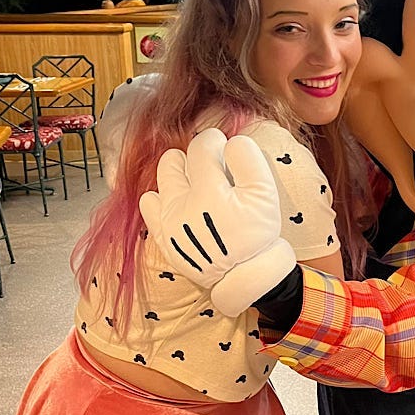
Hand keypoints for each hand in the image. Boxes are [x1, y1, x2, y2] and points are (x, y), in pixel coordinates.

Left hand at [138, 128, 296, 316]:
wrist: (246, 275)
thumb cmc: (257, 234)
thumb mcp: (266, 193)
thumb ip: (248, 160)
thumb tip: (231, 142)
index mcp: (208, 190)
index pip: (201, 147)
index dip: (212, 139)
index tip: (221, 142)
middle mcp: (182, 203)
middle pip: (172, 161)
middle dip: (189, 155)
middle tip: (207, 163)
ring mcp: (169, 221)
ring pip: (160, 181)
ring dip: (174, 173)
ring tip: (192, 180)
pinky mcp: (164, 237)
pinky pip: (149, 206)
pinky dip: (158, 197)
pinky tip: (175, 199)